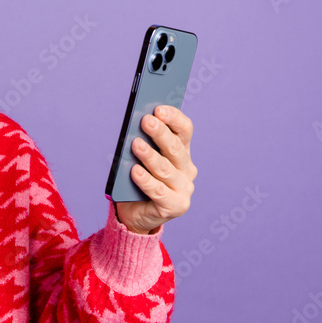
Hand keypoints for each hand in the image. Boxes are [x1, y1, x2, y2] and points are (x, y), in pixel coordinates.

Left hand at [115, 105, 196, 234]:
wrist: (135, 214)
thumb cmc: (136, 180)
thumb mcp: (140, 158)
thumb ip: (142, 143)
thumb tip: (134, 127)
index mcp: (182, 152)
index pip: (184, 131)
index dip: (173, 118)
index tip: (158, 108)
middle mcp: (187, 170)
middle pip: (175, 148)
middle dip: (160, 133)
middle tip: (145, 120)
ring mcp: (184, 189)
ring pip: (166, 169)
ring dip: (150, 155)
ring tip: (135, 144)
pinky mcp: (175, 207)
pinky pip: (159, 192)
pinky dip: (146, 181)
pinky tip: (134, 171)